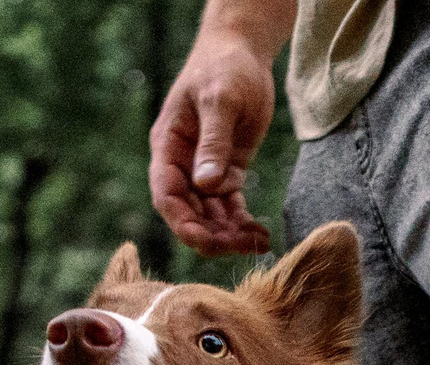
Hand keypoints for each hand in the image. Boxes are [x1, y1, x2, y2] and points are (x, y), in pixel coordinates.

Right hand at [149, 21, 282, 256]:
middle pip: (189, 214)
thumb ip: (213, 143)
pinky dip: (243, 224)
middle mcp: (182, 165)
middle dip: (213, 235)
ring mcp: (204, 171)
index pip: (167, 196)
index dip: (184, 223)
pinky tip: (262, 236)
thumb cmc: (224, 69)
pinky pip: (231, 207)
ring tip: (259, 243)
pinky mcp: (228, 172)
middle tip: (243, 247)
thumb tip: (205, 185)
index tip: (207, 242)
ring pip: (211, 216)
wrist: (242, 52)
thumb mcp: (219, 101)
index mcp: (168, 148)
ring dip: (231, 235)